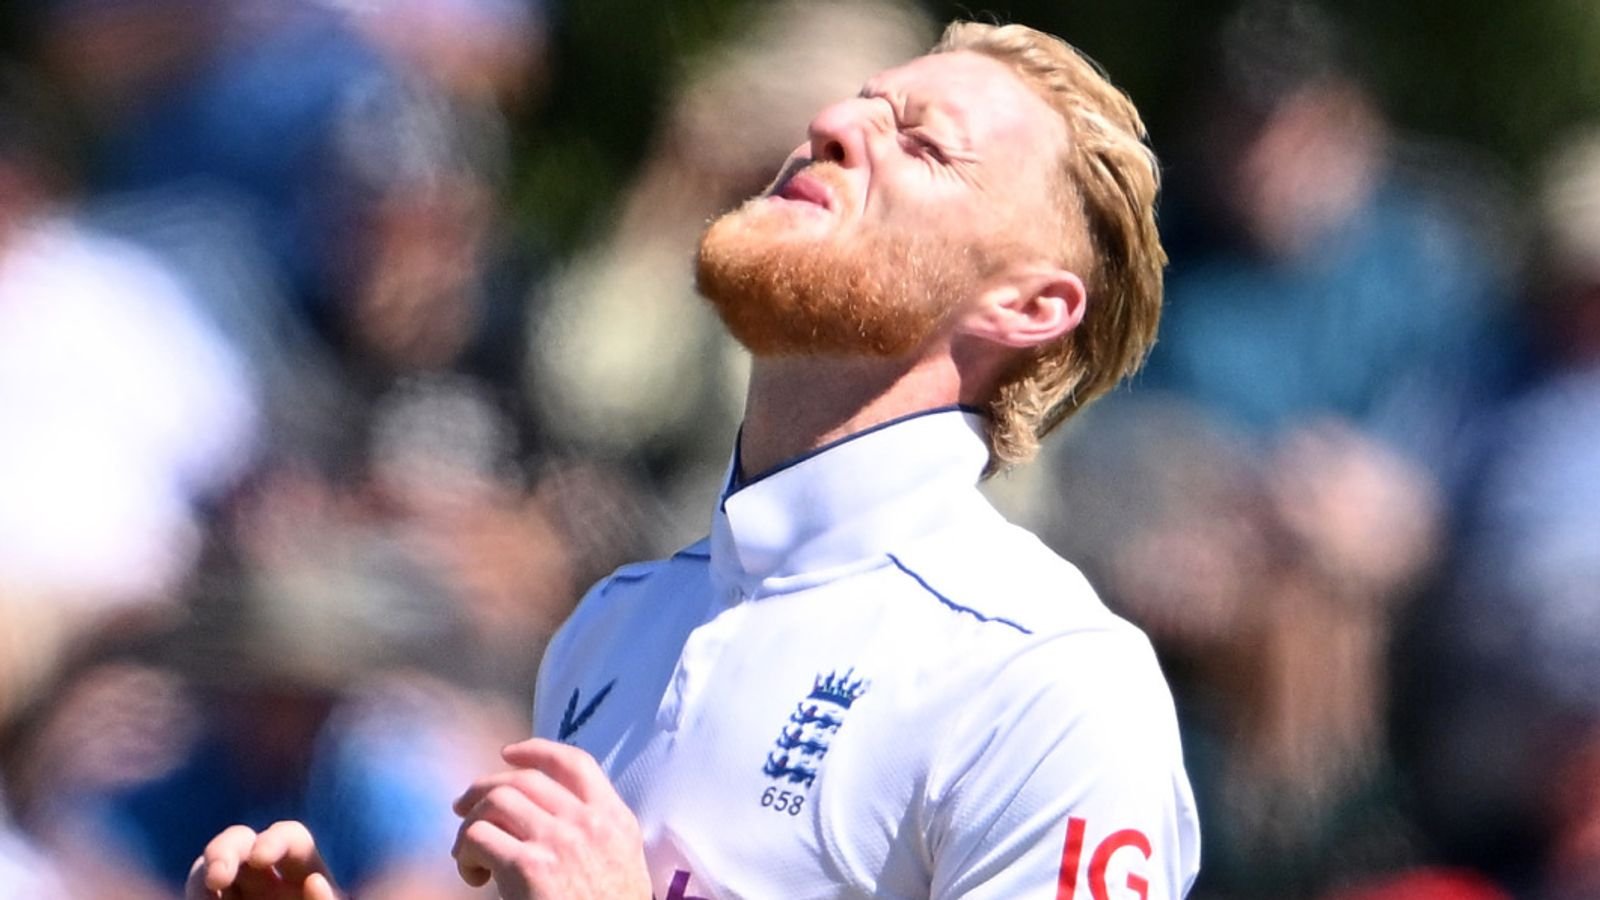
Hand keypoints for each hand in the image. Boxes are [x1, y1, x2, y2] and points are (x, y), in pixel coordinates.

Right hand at [186, 821, 341, 899]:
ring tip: (209, 887)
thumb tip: (315, 881)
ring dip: (204, 870)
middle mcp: (266, 877)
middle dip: (225, 850)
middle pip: (240, 841)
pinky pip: (200, 892)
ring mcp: (237, 891)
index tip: (260, 858)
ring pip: (209, 866)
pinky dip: (200, 894)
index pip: (289, 838)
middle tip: (217, 876)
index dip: (274, 841)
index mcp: (305, 872)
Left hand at [452, 738, 650, 899]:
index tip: (507, 753)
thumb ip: (596, 831)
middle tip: (464, 808)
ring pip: (496, 801)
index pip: (574, 763)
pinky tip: (473, 876)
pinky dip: (465, 853)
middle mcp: (588, 822)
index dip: (536, 750)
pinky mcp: (528, 868)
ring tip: (467, 852)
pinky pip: (478, 837)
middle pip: (524, 779)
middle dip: (485, 787)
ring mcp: (558, 841)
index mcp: (614, 819)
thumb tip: (545, 812)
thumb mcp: (622, 861)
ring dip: (470, 823)